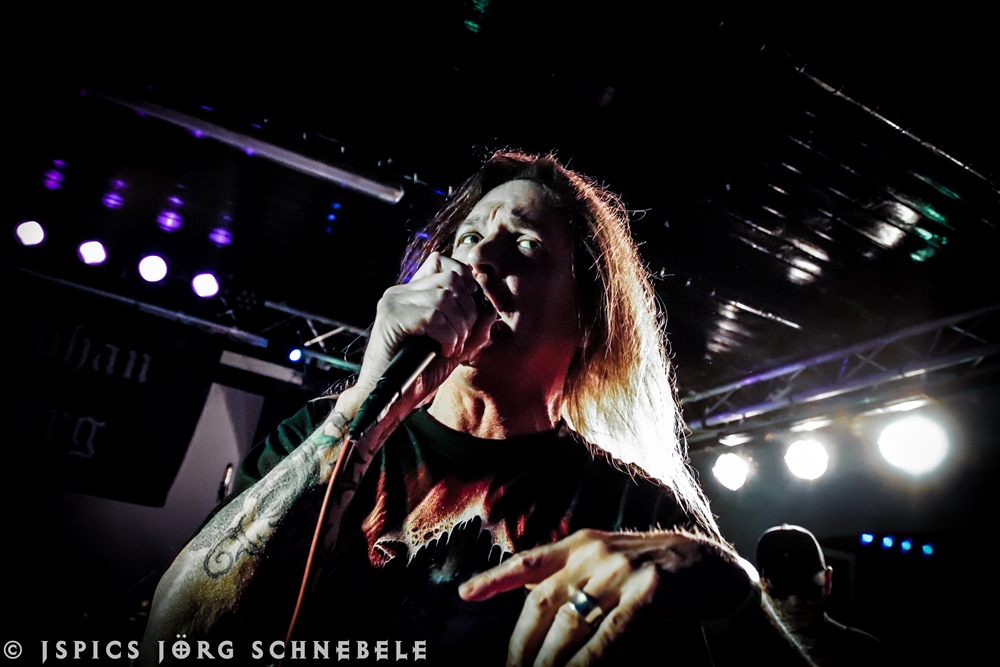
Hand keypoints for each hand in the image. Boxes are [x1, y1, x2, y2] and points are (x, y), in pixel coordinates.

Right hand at [350, 252, 495, 406]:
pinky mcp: (390, 318)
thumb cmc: (419, 374)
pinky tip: (442, 350)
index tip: (469, 314)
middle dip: (467, 312)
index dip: (465, 281)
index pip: (444, 262)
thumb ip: (474, 328)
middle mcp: (400, 292)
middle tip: (460, 339)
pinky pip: (432, 316)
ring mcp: (393, 302)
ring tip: (451, 347)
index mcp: (413, 293)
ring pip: (444, 297)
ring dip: (458, 327)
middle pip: (451, 279)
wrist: (389, 401)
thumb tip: (490, 307)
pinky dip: (446, 335)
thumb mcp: (455, 348)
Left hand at [458, 528, 750, 666]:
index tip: (465, 594)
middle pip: (543, 604)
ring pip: (572, 623)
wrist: (705, 564)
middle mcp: (594, 554)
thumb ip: (567, 576)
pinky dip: (589, 661)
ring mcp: (622, 571)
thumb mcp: (602, 561)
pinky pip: (611, 634)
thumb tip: (530, 599)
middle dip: (522, 646)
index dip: (495, 578)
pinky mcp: (650, 591)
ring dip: (550, 661)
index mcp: (578, 545)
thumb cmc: (645, 571)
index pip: (528, 563)